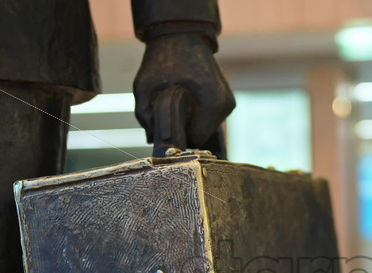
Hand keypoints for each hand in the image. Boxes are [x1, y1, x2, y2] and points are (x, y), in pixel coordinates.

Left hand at [133, 33, 234, 148]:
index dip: (180, 133)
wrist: (182, 35)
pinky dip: (200, 114)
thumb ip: (143, 114)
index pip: (196, 139)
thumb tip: (151, 137)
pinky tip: (190, 99)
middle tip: (173, 108)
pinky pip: (211, 118)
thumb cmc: (163, 58)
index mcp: (211, 103)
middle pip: (203, 135)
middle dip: (187, 126)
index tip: (169, 120)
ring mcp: (228, 102)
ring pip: (207, 128)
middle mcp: (225, 105)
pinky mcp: (227, 100)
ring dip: (193, 120)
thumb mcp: (143, 84)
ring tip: (181, 101)